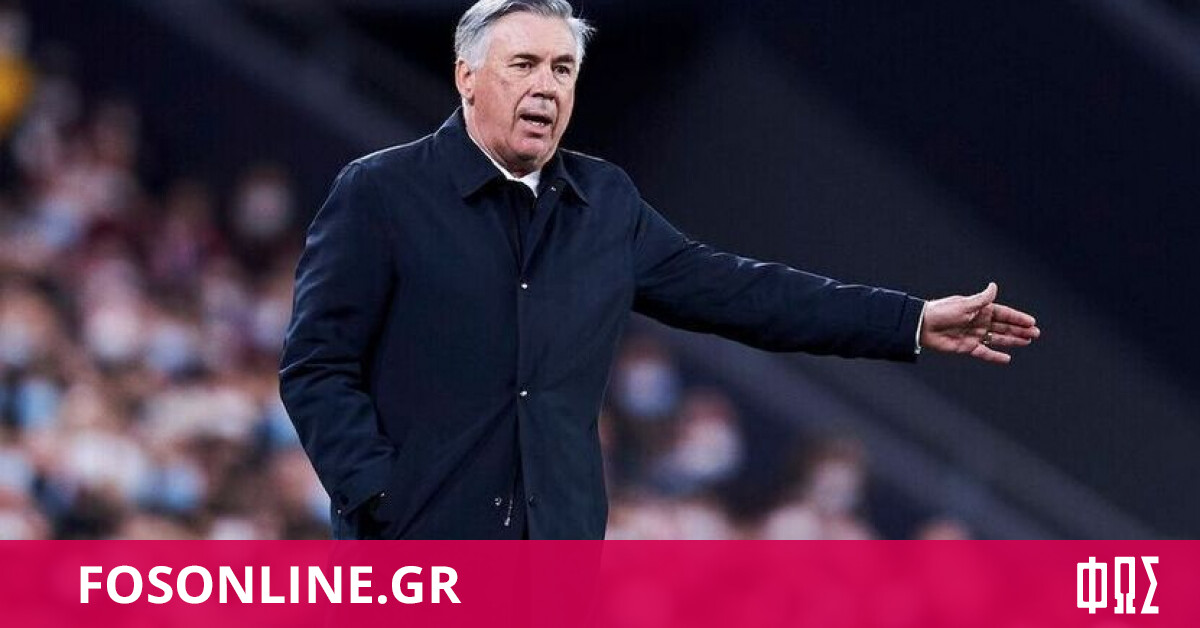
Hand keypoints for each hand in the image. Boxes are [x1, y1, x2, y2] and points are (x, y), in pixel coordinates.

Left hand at [919, 282, 1039, 363]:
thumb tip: (994, 286)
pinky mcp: (967, 347)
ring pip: (998, 338)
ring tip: (1027, 341)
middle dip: (1020, 330)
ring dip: (1012, 340)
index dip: (1018, 318)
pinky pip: (984, 352)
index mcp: (980, 309)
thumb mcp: (964, 304)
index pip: (1003, 314)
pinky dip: (995, 356)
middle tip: (1035, 334)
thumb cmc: (942, 311)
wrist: (922, 326)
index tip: (1032, 322)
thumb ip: (981, 299)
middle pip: (1004, 327)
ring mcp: (974, 335)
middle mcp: (979, 322)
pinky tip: (1007, 358)